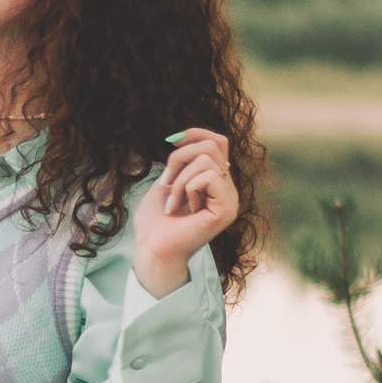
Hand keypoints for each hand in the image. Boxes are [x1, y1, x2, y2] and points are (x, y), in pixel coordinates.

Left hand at [133, 128, 236, 295]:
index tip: (171, 141)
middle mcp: (227, 190)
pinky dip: (187, 188)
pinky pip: (209, 176)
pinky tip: (182, 209)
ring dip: (179, 179)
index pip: (218, 142)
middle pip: (212, 145)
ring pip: (207, 159)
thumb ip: (182, 160)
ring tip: (172, 203)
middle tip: (165, 183)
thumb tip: (181, 137)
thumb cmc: (155, 222)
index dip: (195, 134)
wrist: (152, 249)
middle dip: (180, 157)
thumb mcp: (168, 181)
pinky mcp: (226, 209)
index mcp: (216, 183)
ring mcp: (229, 200)